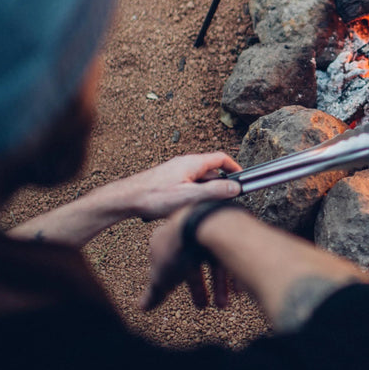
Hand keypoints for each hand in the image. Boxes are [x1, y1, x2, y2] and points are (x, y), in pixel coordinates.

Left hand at [8, 152, 242, 247]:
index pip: (221, 159)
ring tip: (201, 209)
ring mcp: (175, 172)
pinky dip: (193, 196)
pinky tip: (185, 211)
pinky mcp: (168, 182)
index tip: (243, 179)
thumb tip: (236, 188)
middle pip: (211, 172)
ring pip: (199, 181)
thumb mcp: (188, 196)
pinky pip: (188, 187)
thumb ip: (214, 191)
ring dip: (205, 194)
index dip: (234, 168)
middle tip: (226, 201)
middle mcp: (184, 164)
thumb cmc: (153, 197)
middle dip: (220, 186)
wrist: (125, 199)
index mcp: (192, 163)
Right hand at [138, 204, 234, 310]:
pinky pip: (233, 253)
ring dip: (218, 284)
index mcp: (167, 236)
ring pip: (214, 259)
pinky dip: (235, 272)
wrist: (208, 226)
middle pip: (194, 262)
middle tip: (203, 305)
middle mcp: (189, 229)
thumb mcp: (161, 277)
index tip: (176, 294)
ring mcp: (210, 228)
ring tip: (222, 304)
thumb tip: (143, 306)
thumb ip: (154, 292)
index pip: (168, 261)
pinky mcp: (230, 229)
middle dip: (199, 286)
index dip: (172, 280)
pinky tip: (237, 289)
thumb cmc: (180, 247)